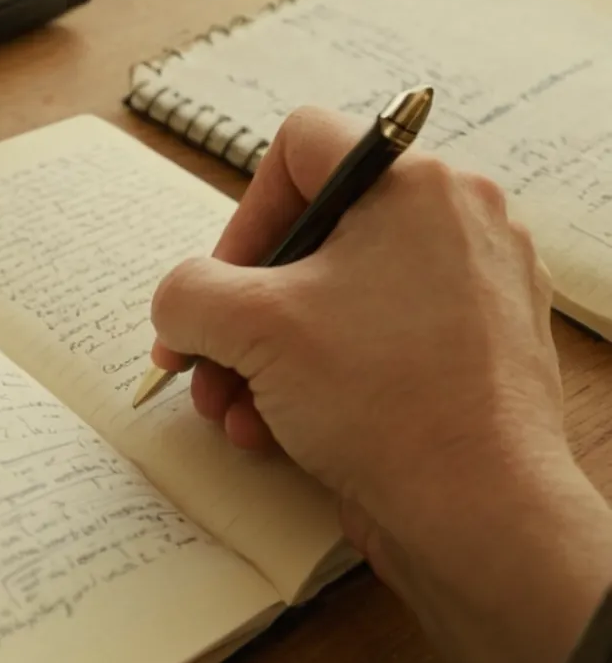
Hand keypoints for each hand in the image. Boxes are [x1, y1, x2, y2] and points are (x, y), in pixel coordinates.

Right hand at [148, 106, 611, 662]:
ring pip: (331, 301)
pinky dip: (312, 380)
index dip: (243, 213)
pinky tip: (275, 433)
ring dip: (260, 358)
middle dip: (238, 313)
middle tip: (203, 361)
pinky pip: (368, 344)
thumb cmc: (381, 397)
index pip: (300, 148)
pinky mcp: (466, 354)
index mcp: (416, 187)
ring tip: (233, 412)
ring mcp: (468, 292)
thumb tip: (182, 305)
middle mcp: (453, 226)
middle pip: (308, 240)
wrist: (479, 514)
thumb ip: (186, 292)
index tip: (222, 284)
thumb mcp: (248, 326)